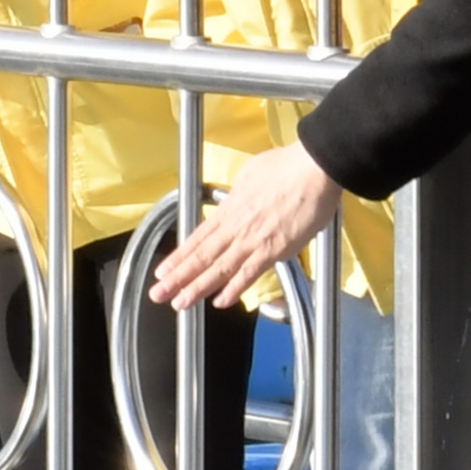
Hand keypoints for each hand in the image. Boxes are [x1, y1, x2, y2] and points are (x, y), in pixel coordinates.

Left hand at [149, 142, 339, 307]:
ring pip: (219, 268)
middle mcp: (235, 227)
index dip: (179, 257)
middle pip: (201, 256)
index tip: (163, 271)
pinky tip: (220, 301)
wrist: (312, 168)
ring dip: (197, 288)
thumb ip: (239, 194)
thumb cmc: (286, 166)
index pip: (198, 238)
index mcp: (229, 209)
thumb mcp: (249, 175)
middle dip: (178, 278)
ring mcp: (253, 240)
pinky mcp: (274, 249)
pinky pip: (249, 273)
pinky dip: (234, 288)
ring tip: (179, 303)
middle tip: (158, 294)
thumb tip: (235, 199)